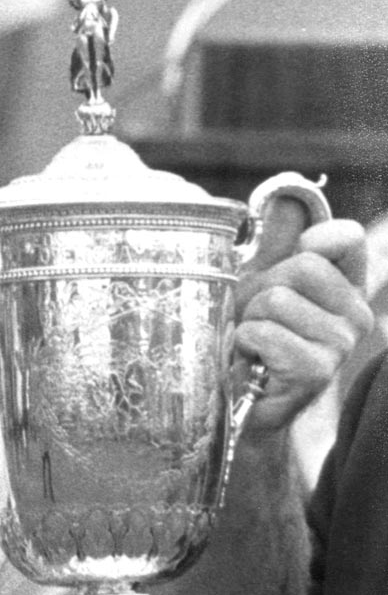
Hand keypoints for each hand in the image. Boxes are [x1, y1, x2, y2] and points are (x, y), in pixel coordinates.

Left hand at [233, 196, 372, 433]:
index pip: (345, 237)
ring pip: (278, 299)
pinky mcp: (316, 371)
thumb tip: (286, 196)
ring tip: (253, 342)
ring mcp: (340, 345)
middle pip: (303, 267)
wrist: (239, 398)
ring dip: (250, 319)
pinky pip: (264, 331)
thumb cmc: (250, 336)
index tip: (287, 267)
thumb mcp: (259, 279)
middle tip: (257, 317)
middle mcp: (355, 315)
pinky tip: (252, 361)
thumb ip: (277, 241)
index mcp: (346, 287)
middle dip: (263, 288)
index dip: (307, 243)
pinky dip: (244, 343)